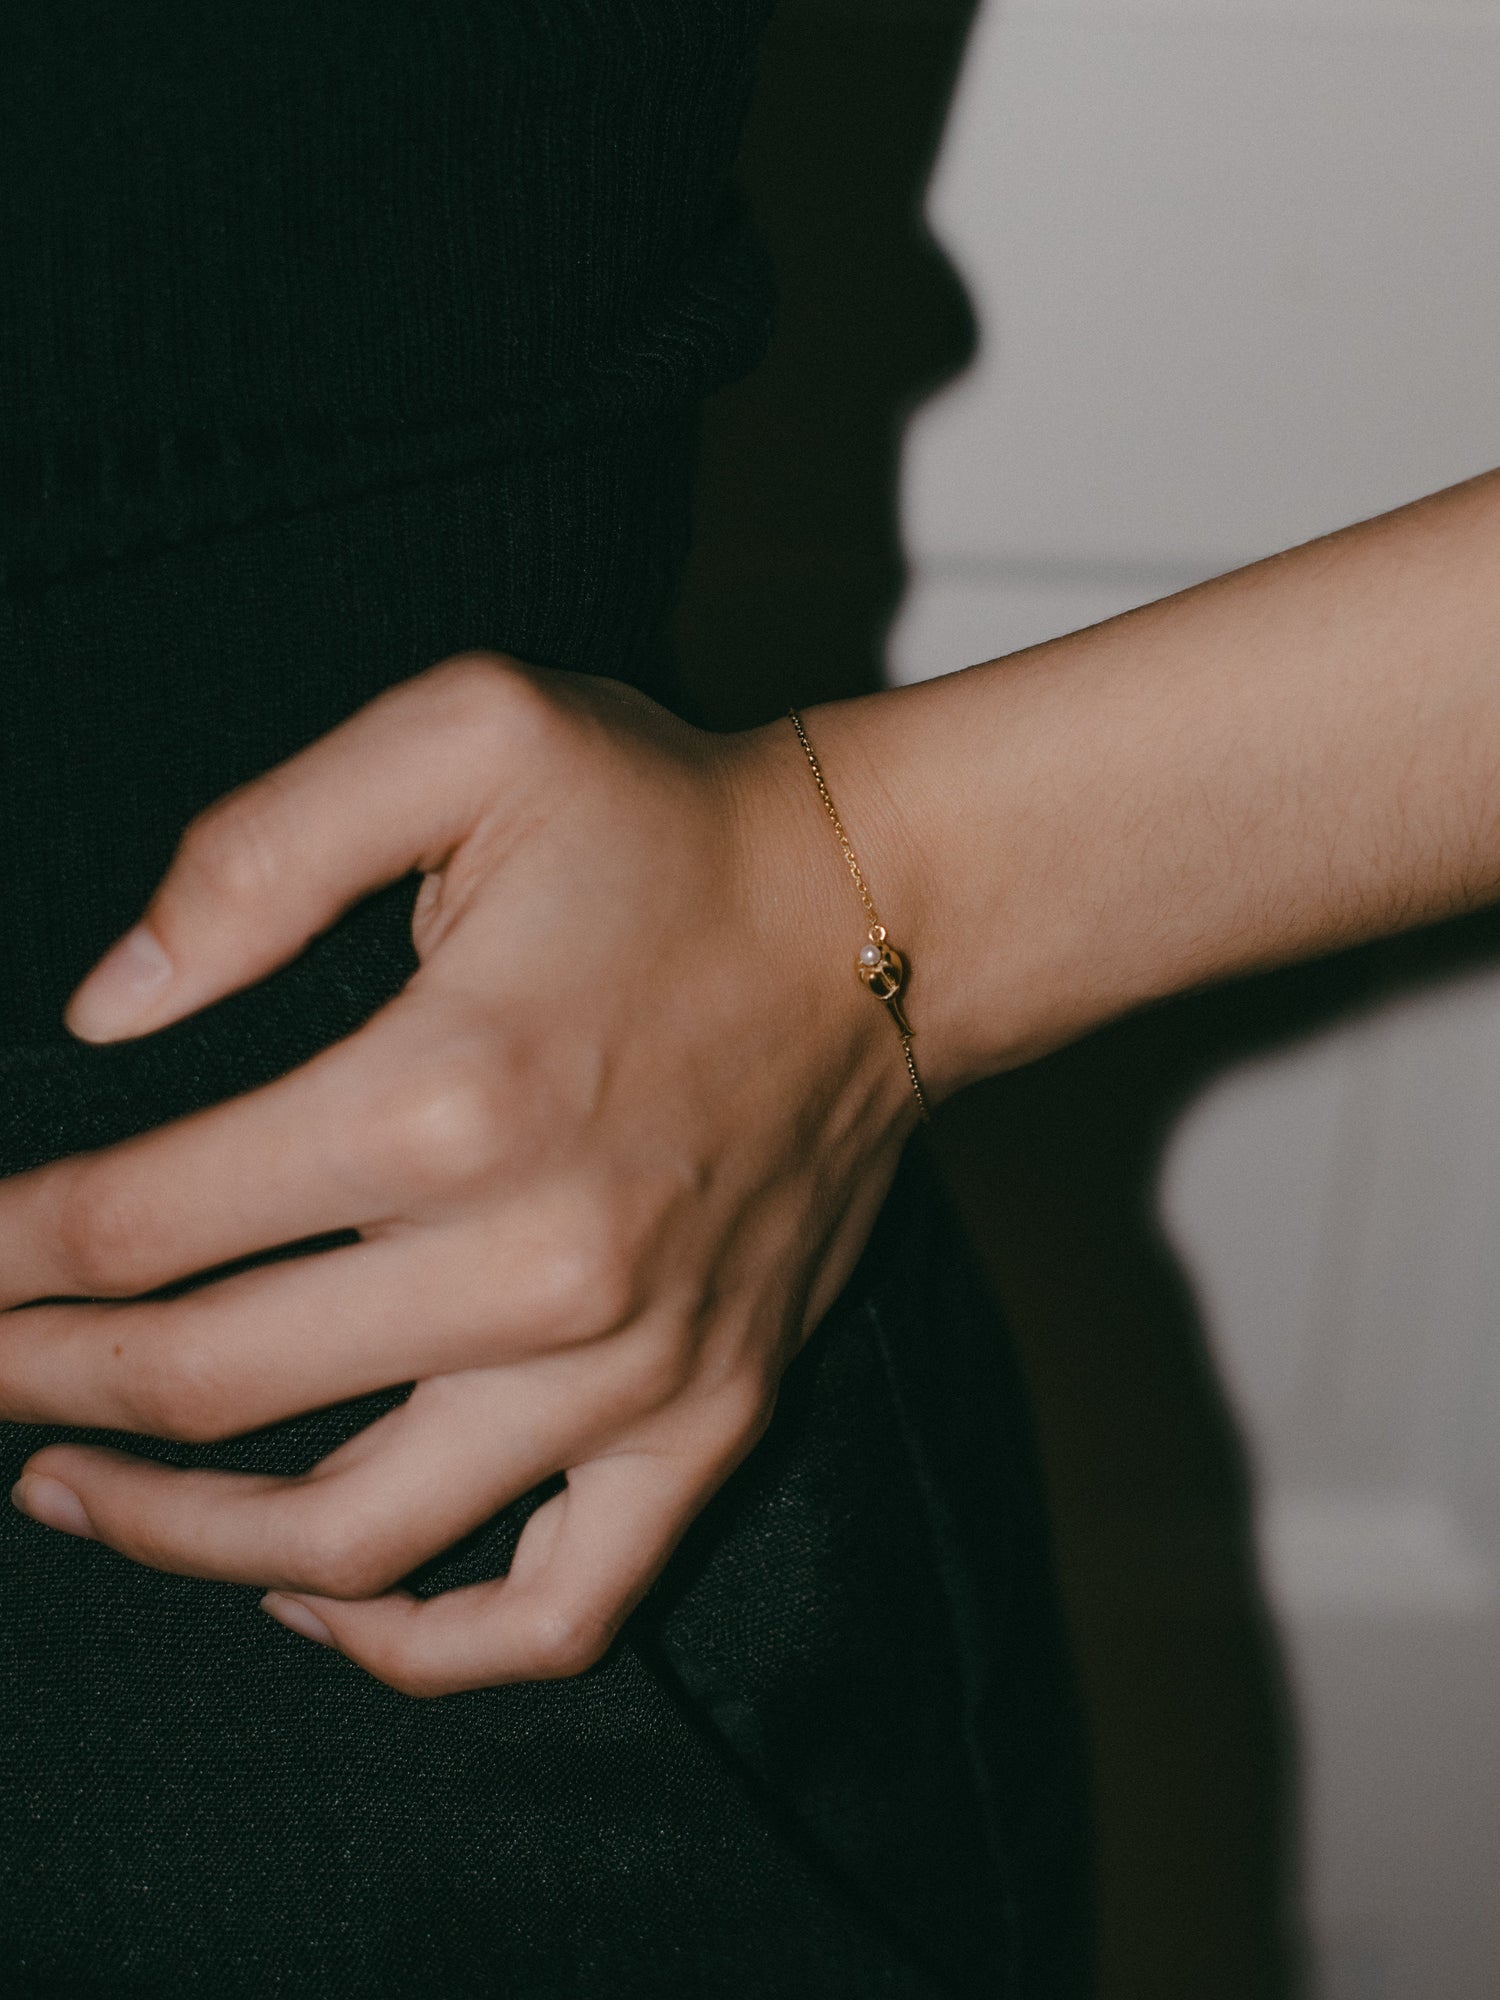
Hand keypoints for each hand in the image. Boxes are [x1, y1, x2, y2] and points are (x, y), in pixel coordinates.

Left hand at [3, 657, 919, 1694]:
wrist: (886, 920)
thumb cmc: (673, 823)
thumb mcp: (464, 735)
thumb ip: (252, 854)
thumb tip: (104, 1011)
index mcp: (450, 1090)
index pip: (143, 1223)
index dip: (0, 1258)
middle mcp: (539, 1265)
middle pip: (210, 1385)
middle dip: (39, 1380)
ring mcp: (634, 1372)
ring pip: (353, 1538)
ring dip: (174, 1535)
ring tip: (70, 1490)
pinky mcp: (708, 1421)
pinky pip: (555, 1611)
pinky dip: (417, 1646)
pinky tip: (318, 1599)